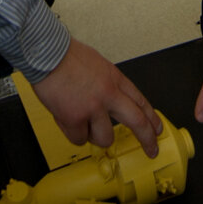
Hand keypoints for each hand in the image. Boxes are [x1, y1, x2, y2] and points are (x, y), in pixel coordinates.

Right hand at [34, 39, 159, 156]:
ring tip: (82, 123)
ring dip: (94, 135)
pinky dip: (73, 133)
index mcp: (114, 79)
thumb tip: (110, 101)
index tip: (156, 129)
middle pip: (137, 122)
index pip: (140, 101)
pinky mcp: (75, 119)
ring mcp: (92, 108)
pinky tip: (66, 118)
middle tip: (151, 150)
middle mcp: (108, 94)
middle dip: (147, 139)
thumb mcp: (97, 64)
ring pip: (106, 138)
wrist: (45, 54)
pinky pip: (79, 139)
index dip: (151, 118)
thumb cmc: (65, 57)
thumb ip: (106, 84)